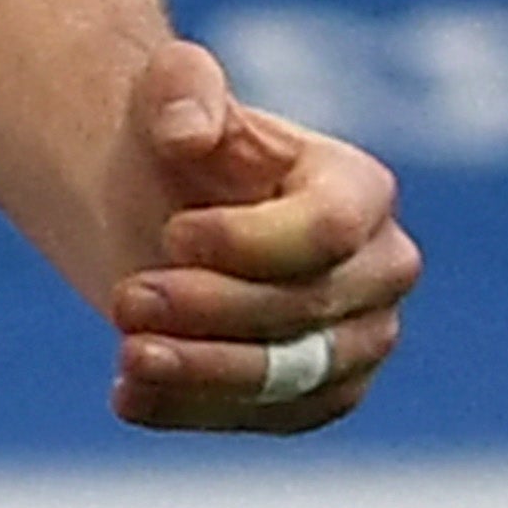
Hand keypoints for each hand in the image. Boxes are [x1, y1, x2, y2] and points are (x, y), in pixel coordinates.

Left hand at [106, 40, 418, 433]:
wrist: (162, 217)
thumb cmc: (178, 145)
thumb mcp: (170, 91)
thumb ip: (181, 88)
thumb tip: (187, 134)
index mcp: (361, 188)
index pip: (327, 230)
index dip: (248, 242)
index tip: (173, 235)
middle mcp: (381, 271)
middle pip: (308, 309)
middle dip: (212, 307)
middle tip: (126, 297)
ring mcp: (359, 343)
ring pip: (291, 379)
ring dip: (205, 371)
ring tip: (128, 356)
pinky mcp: (319, 399)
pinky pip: (266, 419)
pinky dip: (194, 409)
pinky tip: (130, 393)